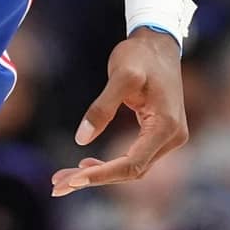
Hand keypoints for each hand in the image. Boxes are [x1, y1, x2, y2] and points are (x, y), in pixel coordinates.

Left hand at [53, 31, 188, 195]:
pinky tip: (84, 165)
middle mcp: (172, 138)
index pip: (132, 164)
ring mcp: (168, 138)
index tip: (72, 181)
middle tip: (57, 186)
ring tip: (63, 178)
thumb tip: (81, 140)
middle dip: (93, 179)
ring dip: (98, 174)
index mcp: (166, 126)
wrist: (159, 44)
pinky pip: (133, 157)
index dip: (102, 175)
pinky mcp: (159, 135)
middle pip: (130, 172)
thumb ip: (102, 107)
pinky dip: (108, 164)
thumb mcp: (121, 75)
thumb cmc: (140, 55)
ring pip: (131, 167)